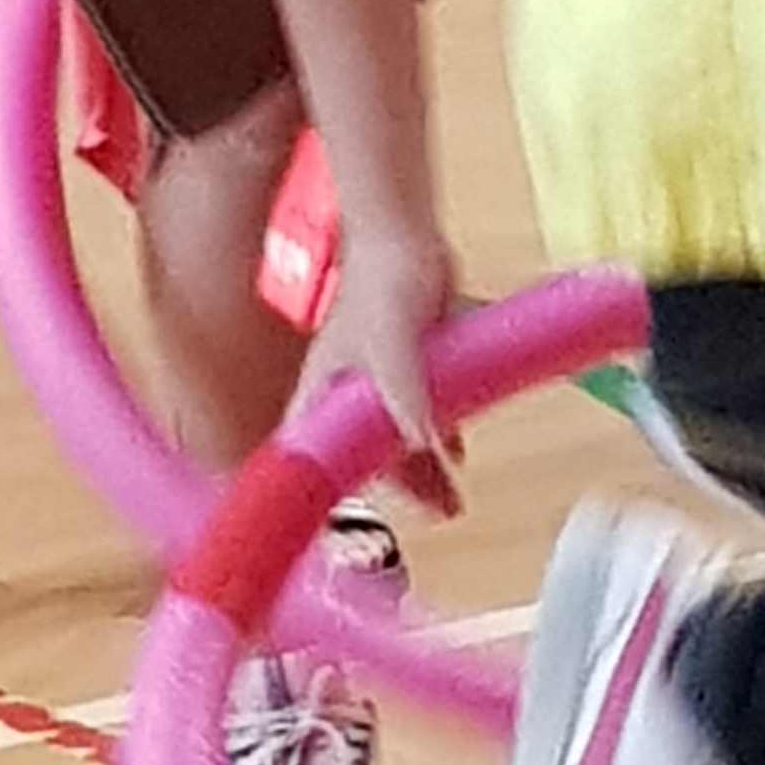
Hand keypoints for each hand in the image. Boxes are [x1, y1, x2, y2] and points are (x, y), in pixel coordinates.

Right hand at [289, 214, 464, 513]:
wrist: (405, 230)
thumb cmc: (385, 276)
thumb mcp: (393, 339)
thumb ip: (404, 390)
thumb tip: (421, 441)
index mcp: (323, 389)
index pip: (306, 455)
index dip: (315, 495)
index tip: (334, 534)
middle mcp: (343, 390)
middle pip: (359, 457)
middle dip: (394, 491)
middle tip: (433, 517)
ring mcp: (374, 379)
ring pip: (392, 439)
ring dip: (421, 471)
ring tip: (453, 502)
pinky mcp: (405, 365)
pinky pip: (418, 413)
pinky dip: (436, 437)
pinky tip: (457, 454)